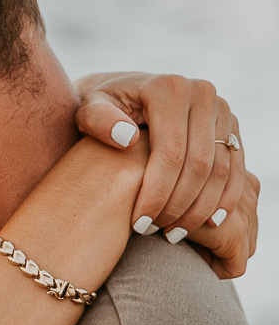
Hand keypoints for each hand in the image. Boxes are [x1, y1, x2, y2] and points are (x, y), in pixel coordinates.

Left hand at [75, 71, 254, 277]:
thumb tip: (126, 138)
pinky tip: (208, 224)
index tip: (138, 225)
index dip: (156, 194)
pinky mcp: (232, 127)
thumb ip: (97, 121)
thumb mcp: (87, 111)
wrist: (123, 96)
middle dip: (178, 206)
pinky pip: (237, 168)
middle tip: (157, 234)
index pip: (170, 153)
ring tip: (174, 235)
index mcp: (169, 89)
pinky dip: (225, 198)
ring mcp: (222, 110)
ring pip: (221, 170)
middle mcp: (202, 93)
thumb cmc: (99, 111)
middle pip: (199, 164)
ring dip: (201, 209)